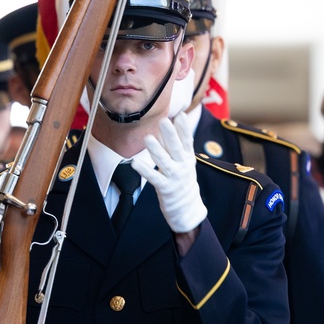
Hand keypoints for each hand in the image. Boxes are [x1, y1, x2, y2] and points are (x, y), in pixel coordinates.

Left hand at [132, 113, 207, 239]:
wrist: (188, 208)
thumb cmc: (182, 180)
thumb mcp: (183, 161)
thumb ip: (174, 144)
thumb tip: (168, 123)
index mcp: (187, 158)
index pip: (187, 141)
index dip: (184, 128)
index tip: (181, 115)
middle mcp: (183, 166)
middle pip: (176, 148)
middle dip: (170, 135)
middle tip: (164, 121)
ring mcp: (174, 177)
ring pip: (164, 162)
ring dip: (156, 150)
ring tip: (148, 138)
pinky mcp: (165, 188)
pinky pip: (153, 178)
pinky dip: (145, 170)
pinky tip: (135, 163)